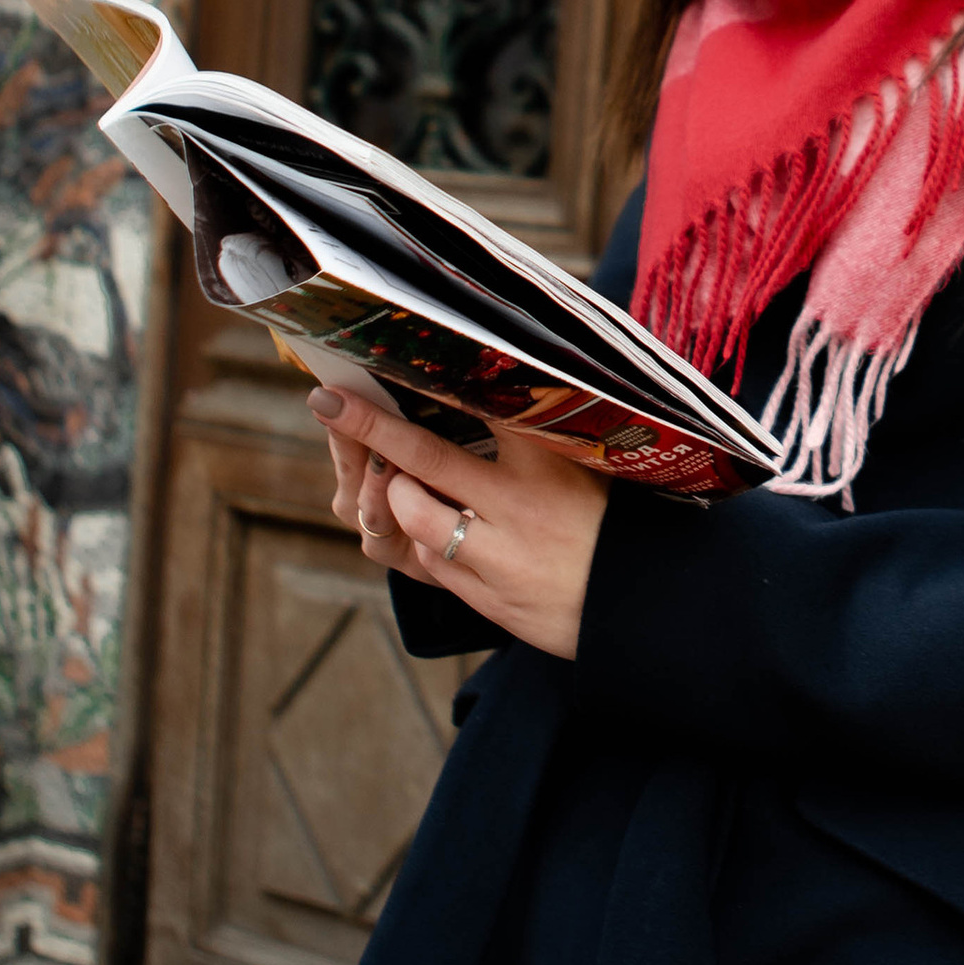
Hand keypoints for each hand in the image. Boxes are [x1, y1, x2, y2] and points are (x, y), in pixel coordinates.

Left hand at [311, 385, 607, 661]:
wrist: (635, 608)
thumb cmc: (610, 522)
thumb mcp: (586, 464)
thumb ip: (537, 429)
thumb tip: (485, 380)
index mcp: (548, 460)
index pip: (479, 406)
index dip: (431, 379)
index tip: (389, 356)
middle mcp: (516, 505)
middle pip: (425, 456)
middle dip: (370, 425)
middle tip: (328, 401)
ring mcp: (494, 555)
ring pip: (409, 515)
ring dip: (389, 491)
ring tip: (390, 475)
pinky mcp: (480, 595)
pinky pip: (420, 560)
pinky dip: (408, 536)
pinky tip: (413, 520)